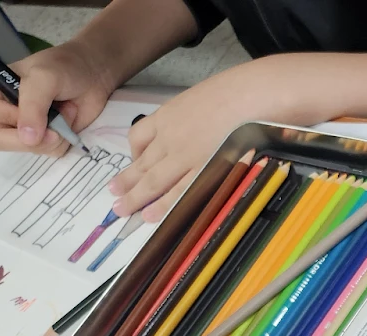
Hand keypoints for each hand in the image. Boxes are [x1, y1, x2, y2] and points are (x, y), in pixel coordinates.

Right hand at [0, 43, 115, 154]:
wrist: (94, 75)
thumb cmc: (64, 68)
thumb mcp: (45, 78)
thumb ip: (33, 105)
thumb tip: (27, 139)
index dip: (7, 115)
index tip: (33, 109)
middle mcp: (2, 113)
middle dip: (29, 137)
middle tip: (53, 126)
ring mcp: (24, 129)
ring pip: (27, 149)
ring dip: (53, 136)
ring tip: (65, 112)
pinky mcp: (45, 140)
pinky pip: (48, 153)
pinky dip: (63, 141)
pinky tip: (69, 122)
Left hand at [109, 61, 287, 221]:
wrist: (253, 94)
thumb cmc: (237, 91)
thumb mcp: (202, 95)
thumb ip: (192, 113)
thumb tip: (196, 123)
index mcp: (169, 115)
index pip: (140, 136)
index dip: (133, 154)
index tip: (132, 164)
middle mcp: (170, 137)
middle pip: (141, 163)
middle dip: (126, 181)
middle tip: (114, 194)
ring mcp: (185, 155)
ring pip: (152, 180)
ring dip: (136, 197)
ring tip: (122, 209)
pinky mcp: (203, 170)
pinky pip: (178, 191)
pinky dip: (164, 204)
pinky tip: (152, 214)